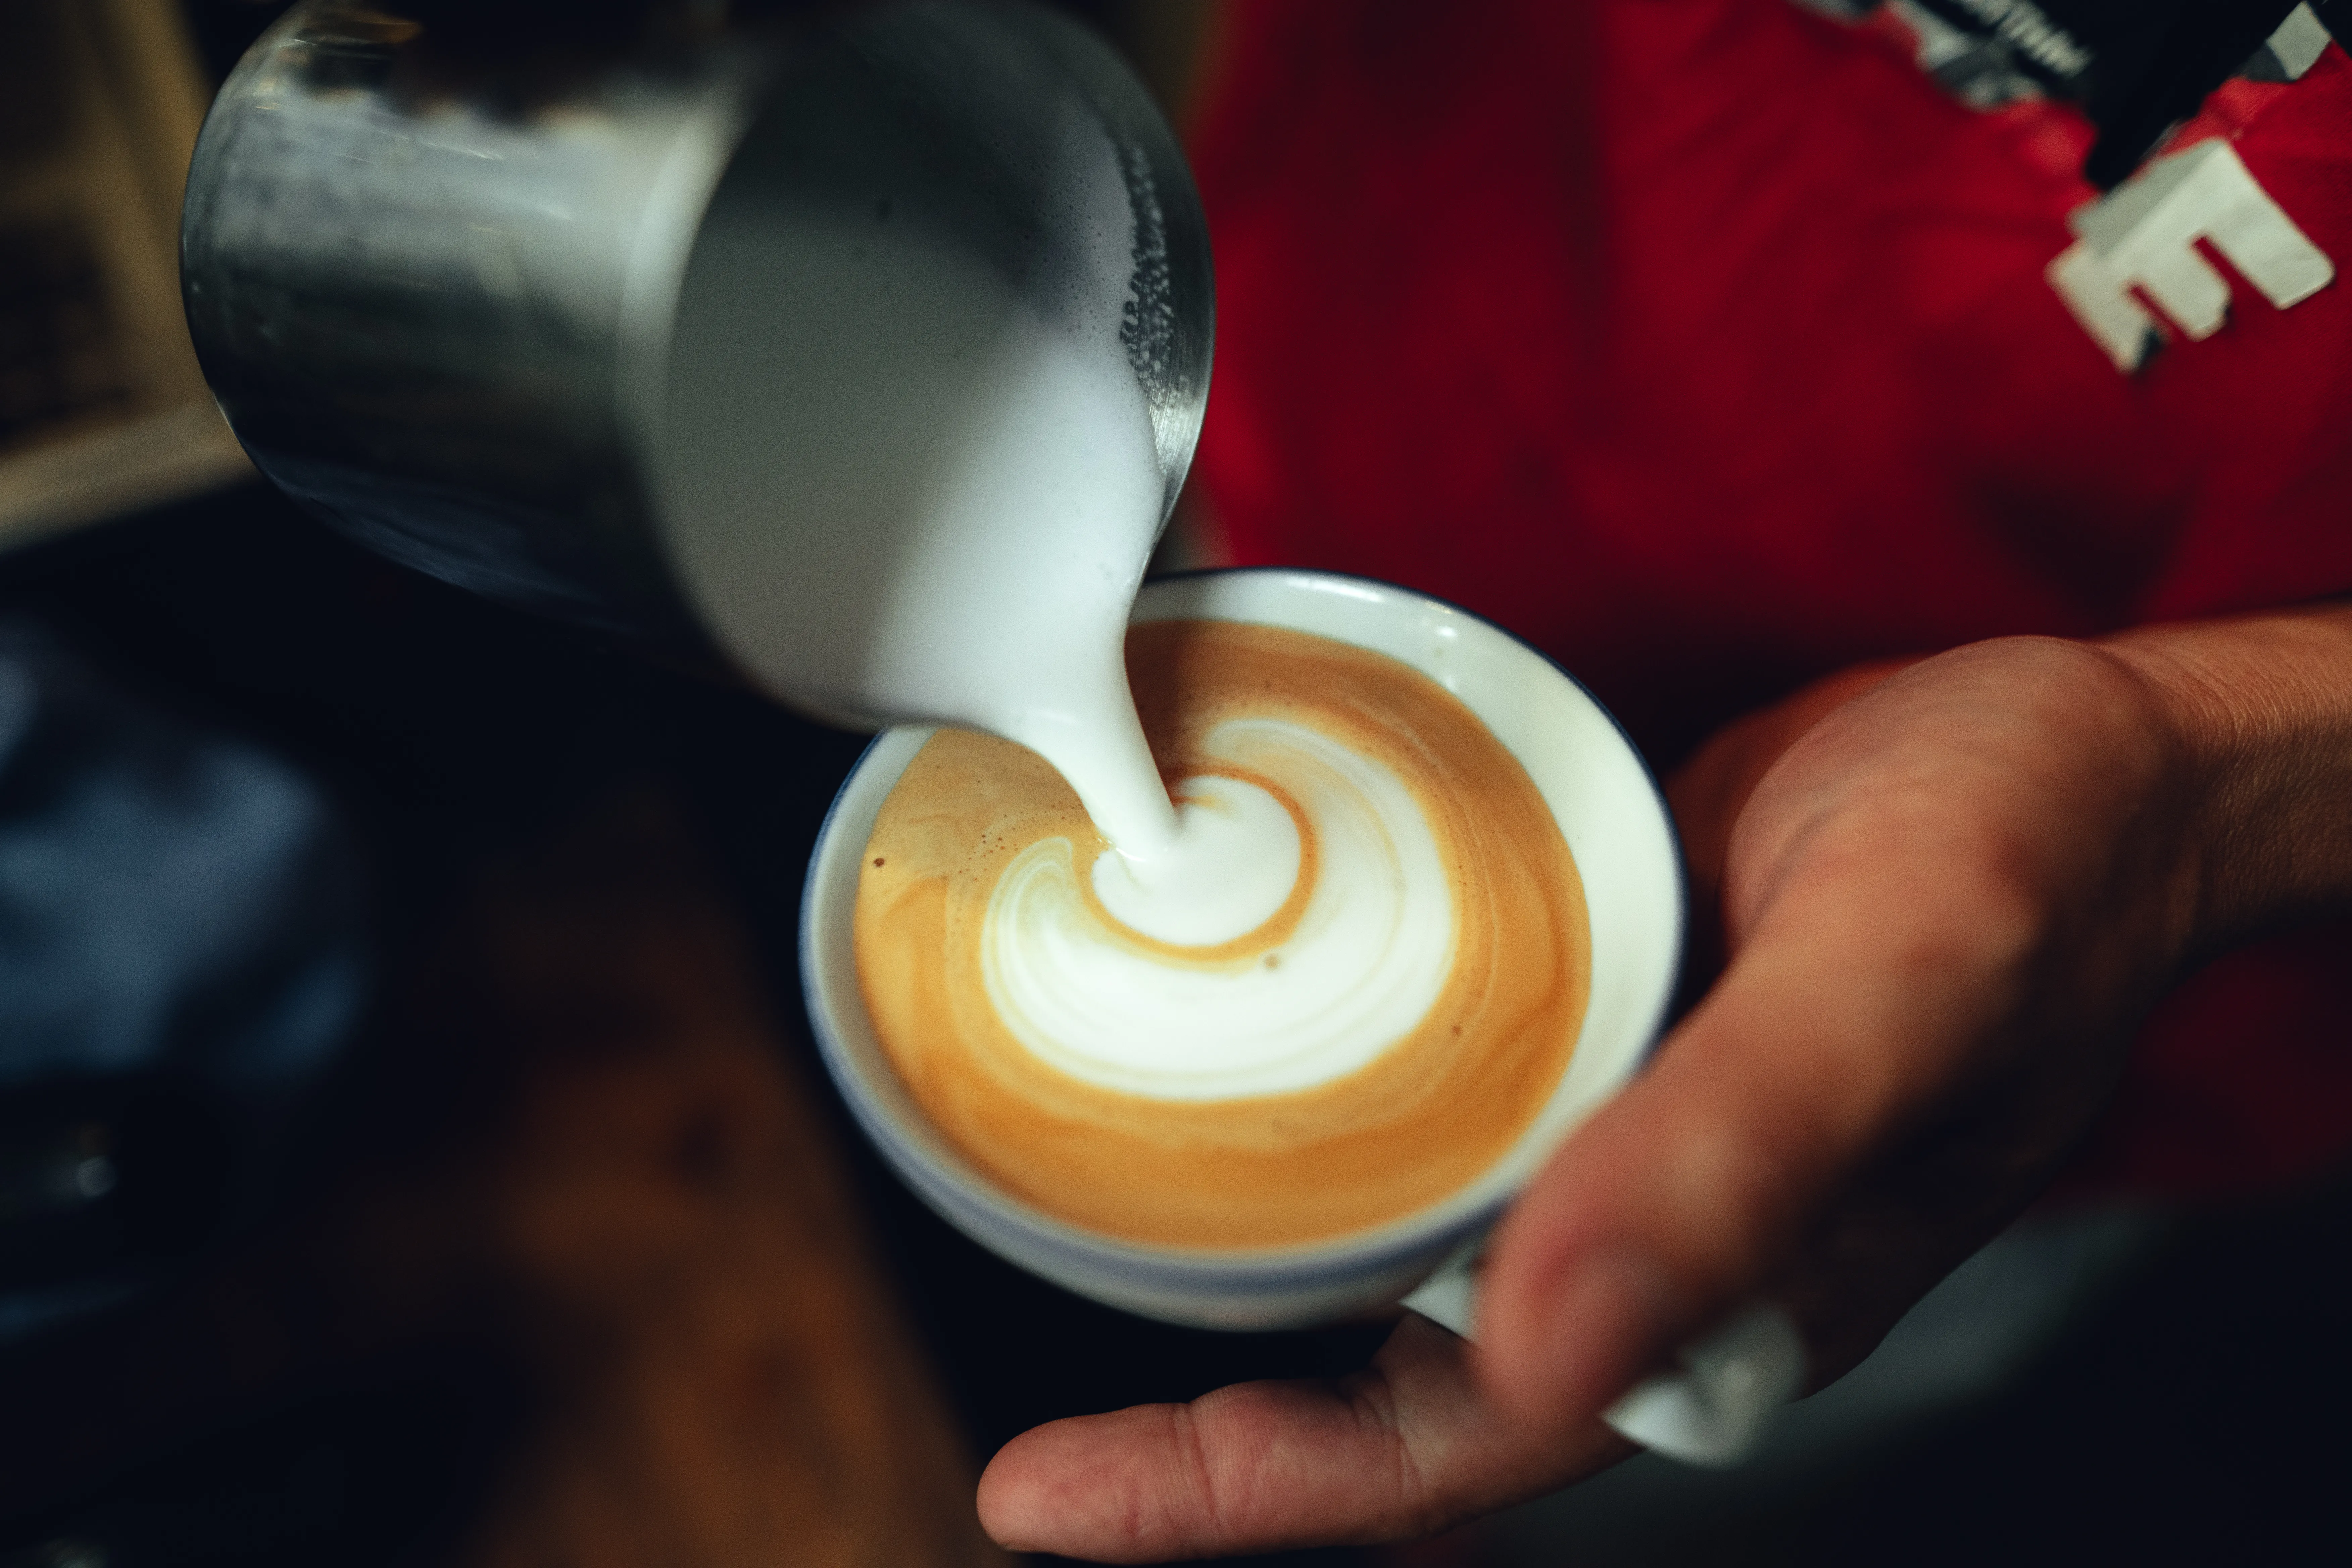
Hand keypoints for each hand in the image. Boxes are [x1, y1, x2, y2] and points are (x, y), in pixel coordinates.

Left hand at [977, 613, 2351, 1560]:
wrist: (2077, 757)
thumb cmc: (2030, 864)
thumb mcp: (1892, 991)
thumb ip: (1729, 1166)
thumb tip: (1544, 1348)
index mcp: (1713, 1300)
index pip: (1446, 1448)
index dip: (1247, 1490)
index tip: (1051, 1498)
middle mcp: (1638, 1248)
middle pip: (1387, 1386)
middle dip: (1205, 1431)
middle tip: (1025, 1435)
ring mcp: (1604, 1148)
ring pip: (1392, 1262)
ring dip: (1231, 1289)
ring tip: (1061, 1265)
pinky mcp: (1588, 1041)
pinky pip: (1431, 1128)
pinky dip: (1314, 1140)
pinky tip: (1213, 1111)